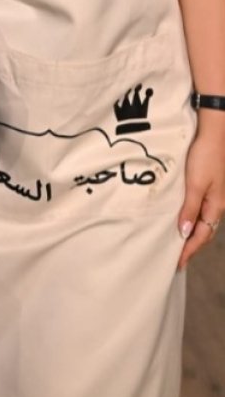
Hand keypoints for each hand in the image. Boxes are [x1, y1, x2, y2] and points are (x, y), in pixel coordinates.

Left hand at [177, 116, 224, 268]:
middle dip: (191, 246)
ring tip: (179, 242)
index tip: (177, 263)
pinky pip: (201, 209)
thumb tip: (183, 232)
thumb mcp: (195, 184)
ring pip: (203, 221)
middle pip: (204, 231)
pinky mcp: (210, 185)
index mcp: (216, 207)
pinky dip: (193, 218)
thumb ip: (190, 208)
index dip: (189, 250)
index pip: (201, 236)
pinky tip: (184, 217)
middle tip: (177, 258)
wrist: (216, 133)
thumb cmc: (205, 157)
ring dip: (192, 233)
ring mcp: (215, 195)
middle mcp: (218, 204)